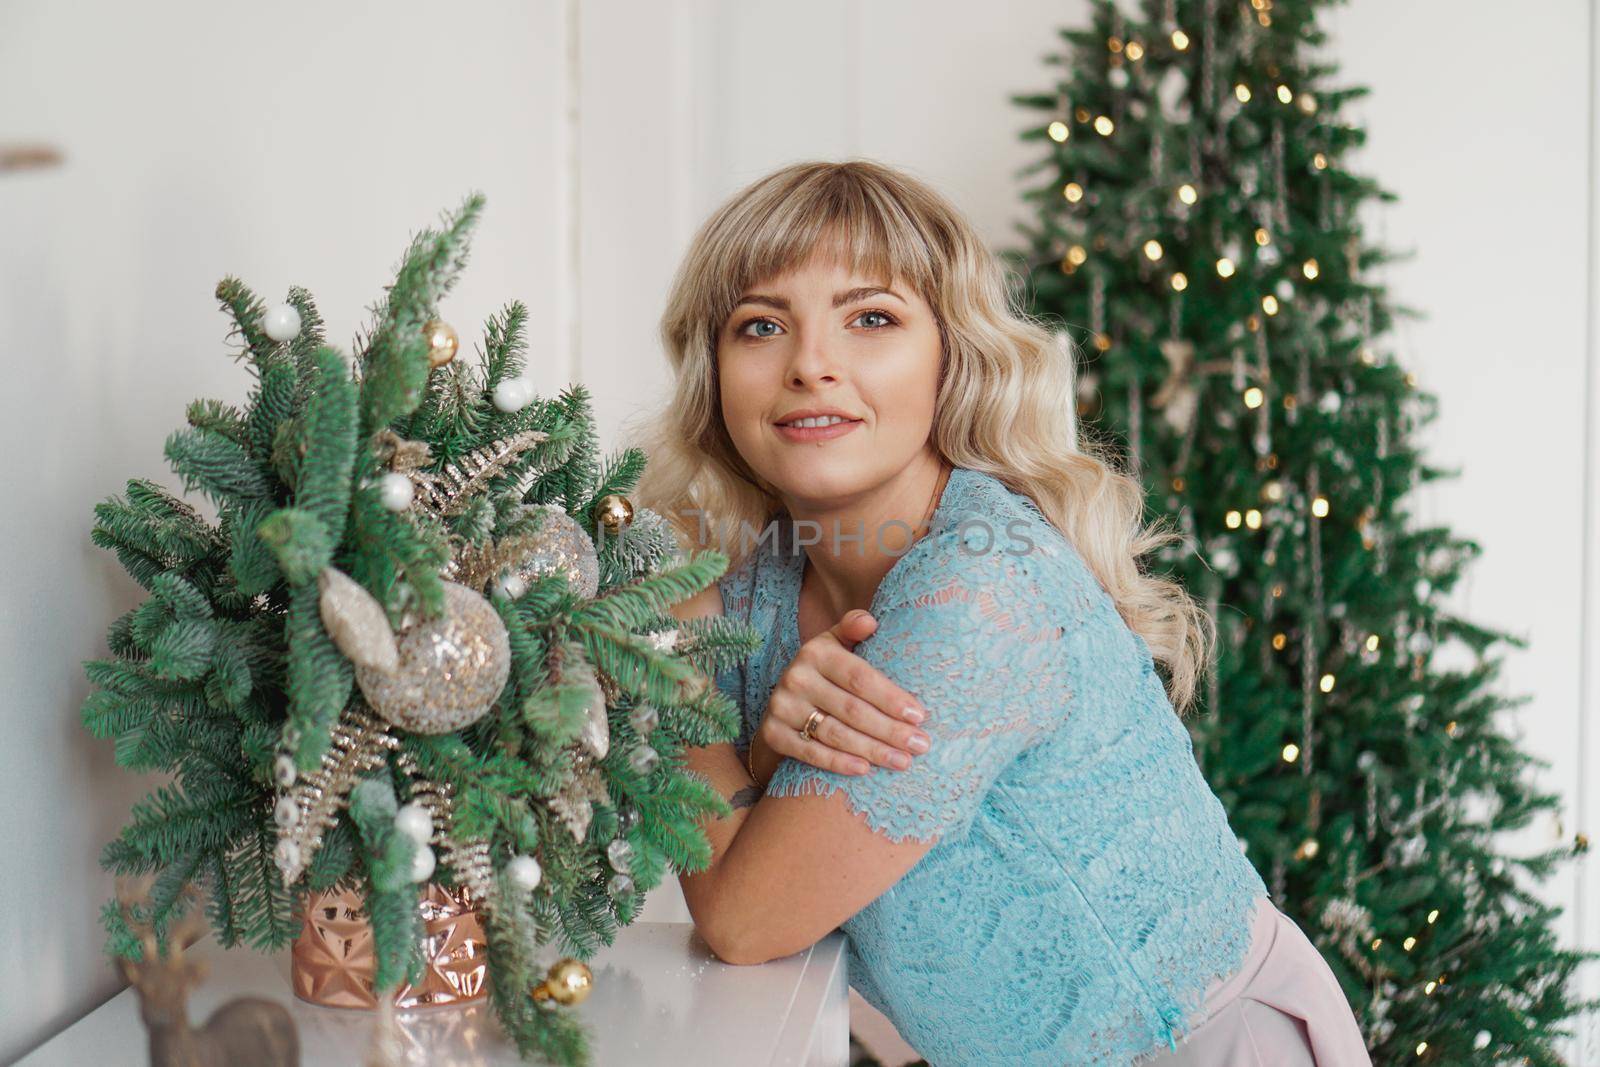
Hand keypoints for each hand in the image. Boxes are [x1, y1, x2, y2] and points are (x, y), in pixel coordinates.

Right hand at [758, 609, 932, 776]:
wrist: (783, 700)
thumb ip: (852, 628)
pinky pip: (810, 753)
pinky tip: (865, 770)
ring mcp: (782, 707)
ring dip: (873, 750)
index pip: (860, 678)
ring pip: (835, 734)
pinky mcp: (773, 734)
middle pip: (852, 709)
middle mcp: (796, 678)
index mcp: (815, 652)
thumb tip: (870, 622)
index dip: (891, 698)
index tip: (920, 716)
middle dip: (890, 730)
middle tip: (921, 745)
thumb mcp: (836, 644)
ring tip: (903, 762)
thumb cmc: (825, 672)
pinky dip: (838, 763)